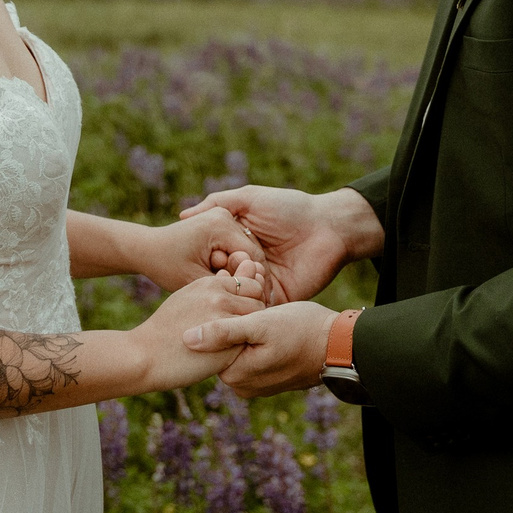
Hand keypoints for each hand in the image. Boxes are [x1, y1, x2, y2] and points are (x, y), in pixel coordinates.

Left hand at [129, 203, 266, 294]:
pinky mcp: (219, 220)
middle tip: (248, 300)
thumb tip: (256, 286)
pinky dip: (233, 261)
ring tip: (235, 291)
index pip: (253, 257)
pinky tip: (226, 278)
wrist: (147, 248)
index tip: (257, 303)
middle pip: (251, 251)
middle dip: (249, 275)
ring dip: (241, 269)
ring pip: (245, 248)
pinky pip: (235, 244)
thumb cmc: (166, 266)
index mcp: (221, 225)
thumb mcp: (196, 279)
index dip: (255, 281)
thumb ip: (228, 282)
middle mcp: (225, 215)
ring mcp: (222, 214)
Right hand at [131, 261, 267, 390]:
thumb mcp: (188, 298)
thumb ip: (214, 288)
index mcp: (210, 283)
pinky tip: (231, 353)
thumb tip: (234, 278)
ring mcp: (224, 320)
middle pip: (259, 299)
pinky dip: (246, 346)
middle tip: (242, 328)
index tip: (240, 311)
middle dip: (256, 311)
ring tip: (237, 340)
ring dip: (252, 329)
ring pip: (258, 320)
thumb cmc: (166, 328)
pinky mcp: (228, 344)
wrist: (144, 355)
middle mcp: (220, 297)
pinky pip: (250, 342)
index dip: (251, 296)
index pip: (251, 282)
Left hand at [184, 300, 337, 397]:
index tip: (229, 287)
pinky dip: (259, 333)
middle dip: (233, 315)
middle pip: (226, 343)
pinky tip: (273, 314)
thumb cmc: (302, 331)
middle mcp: (243, 385)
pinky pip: (255, 351)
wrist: (341, 346)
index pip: (211, 341)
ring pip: (241, 344)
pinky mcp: (271, 376)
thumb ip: (223, 333)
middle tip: (246, 288)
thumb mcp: (261, 326)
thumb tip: (186, 339)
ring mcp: (258, 383)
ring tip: (263, 299)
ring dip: (247, 321)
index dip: (220, 310)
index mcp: (235, 375)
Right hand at [189, 186, 379, 304]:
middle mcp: (247, 267)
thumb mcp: (249, 199)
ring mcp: (262, 285)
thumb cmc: (290, 209)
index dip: (203, 264)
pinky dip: (249, 313)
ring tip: (225, 296)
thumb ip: (217, 203)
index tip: (198, 263)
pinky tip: (237, 312)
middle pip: (223, 283)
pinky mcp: (278, 300)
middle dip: (215, 286)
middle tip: (211, 285)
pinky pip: (260, 312)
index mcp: (238, 246)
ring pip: (239, 300)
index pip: (212, 261)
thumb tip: (183, 214)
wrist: (329, 228)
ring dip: (231, 300)